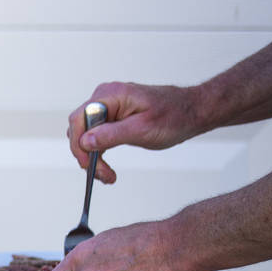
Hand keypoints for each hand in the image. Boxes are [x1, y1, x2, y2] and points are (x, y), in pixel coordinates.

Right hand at [67, 83, 203, 183]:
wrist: (192, 112)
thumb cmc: (174, 116)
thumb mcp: (143, 129)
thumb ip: (112, 135)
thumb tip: (85, 142)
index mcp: (111, 95)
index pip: (78, 120)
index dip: (79, 145)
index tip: (89, 165)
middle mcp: (105, 98)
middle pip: (79, 129)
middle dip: (87, 155)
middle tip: (103, 175)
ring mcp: (107, 107)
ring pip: (85, 136)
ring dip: (92, 158)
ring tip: (107, 175)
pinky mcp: (111, 117)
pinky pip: (95, 137)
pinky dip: (99, 153)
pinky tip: (107, 168)